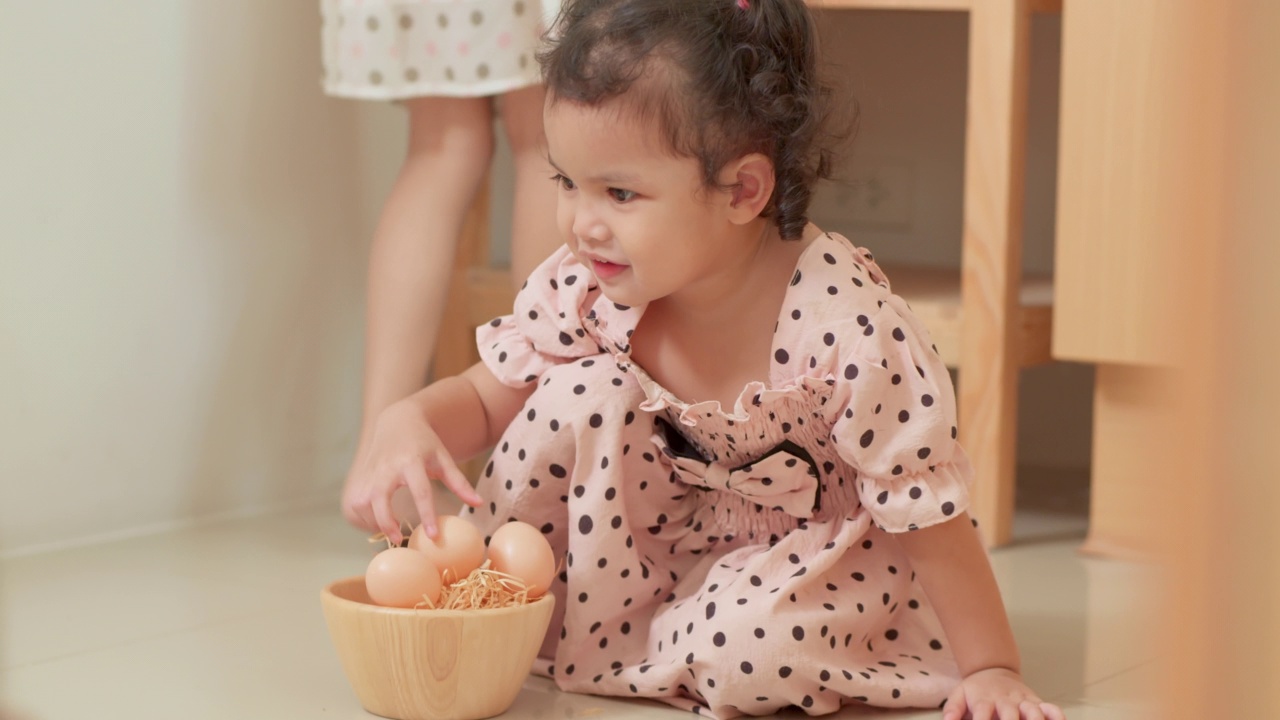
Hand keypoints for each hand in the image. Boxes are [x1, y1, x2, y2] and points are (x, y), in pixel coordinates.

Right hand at [341, 398, 482, 544]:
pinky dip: (364, 518)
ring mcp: (371, 472)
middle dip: (386, 520)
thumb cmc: (425, 443)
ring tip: (392, 532)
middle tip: (399, 538)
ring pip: (363, 502)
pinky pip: (356, 503)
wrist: (397, 422)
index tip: (433, 535)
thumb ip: (459, 482)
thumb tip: (480, 504)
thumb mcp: (443, 458)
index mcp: (412, 461)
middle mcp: (387, 467)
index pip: (420, 490)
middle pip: (380, 497)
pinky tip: (378, 524)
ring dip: (374, 521)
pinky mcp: (361, 477)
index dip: (426, 514)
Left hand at [941, 667, 1064, 719]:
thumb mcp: (959, 695)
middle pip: (1009, 713)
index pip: (982, 712)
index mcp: (984, 700)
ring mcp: (1023, 701)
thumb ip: (953, 709)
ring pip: (1033, 711)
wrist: (993, 671)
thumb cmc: (975, 692)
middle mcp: (1005, 700)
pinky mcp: (1037, 701)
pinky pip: (1051, 708)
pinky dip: (1057, 715)